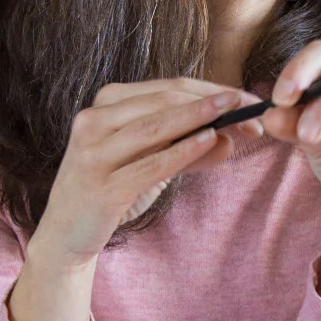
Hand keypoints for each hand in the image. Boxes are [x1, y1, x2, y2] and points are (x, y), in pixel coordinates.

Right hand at [30, 78, 262, 267]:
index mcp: (107, 103)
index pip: (169, 87)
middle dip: (214, 104)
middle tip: (253, 110)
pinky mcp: (101, 184)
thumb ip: (187, 148)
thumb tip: (231, 137)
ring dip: (201, 118)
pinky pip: (150, 162)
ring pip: (156, 125)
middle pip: (165, 99)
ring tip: (237, 116)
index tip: (249, 99)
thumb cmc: (112, 189)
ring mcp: (93, 150)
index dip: (212, 90)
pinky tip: (209, 141)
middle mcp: (95, 118)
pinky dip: (182, 150)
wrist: (66, 233)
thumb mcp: (150, 161)